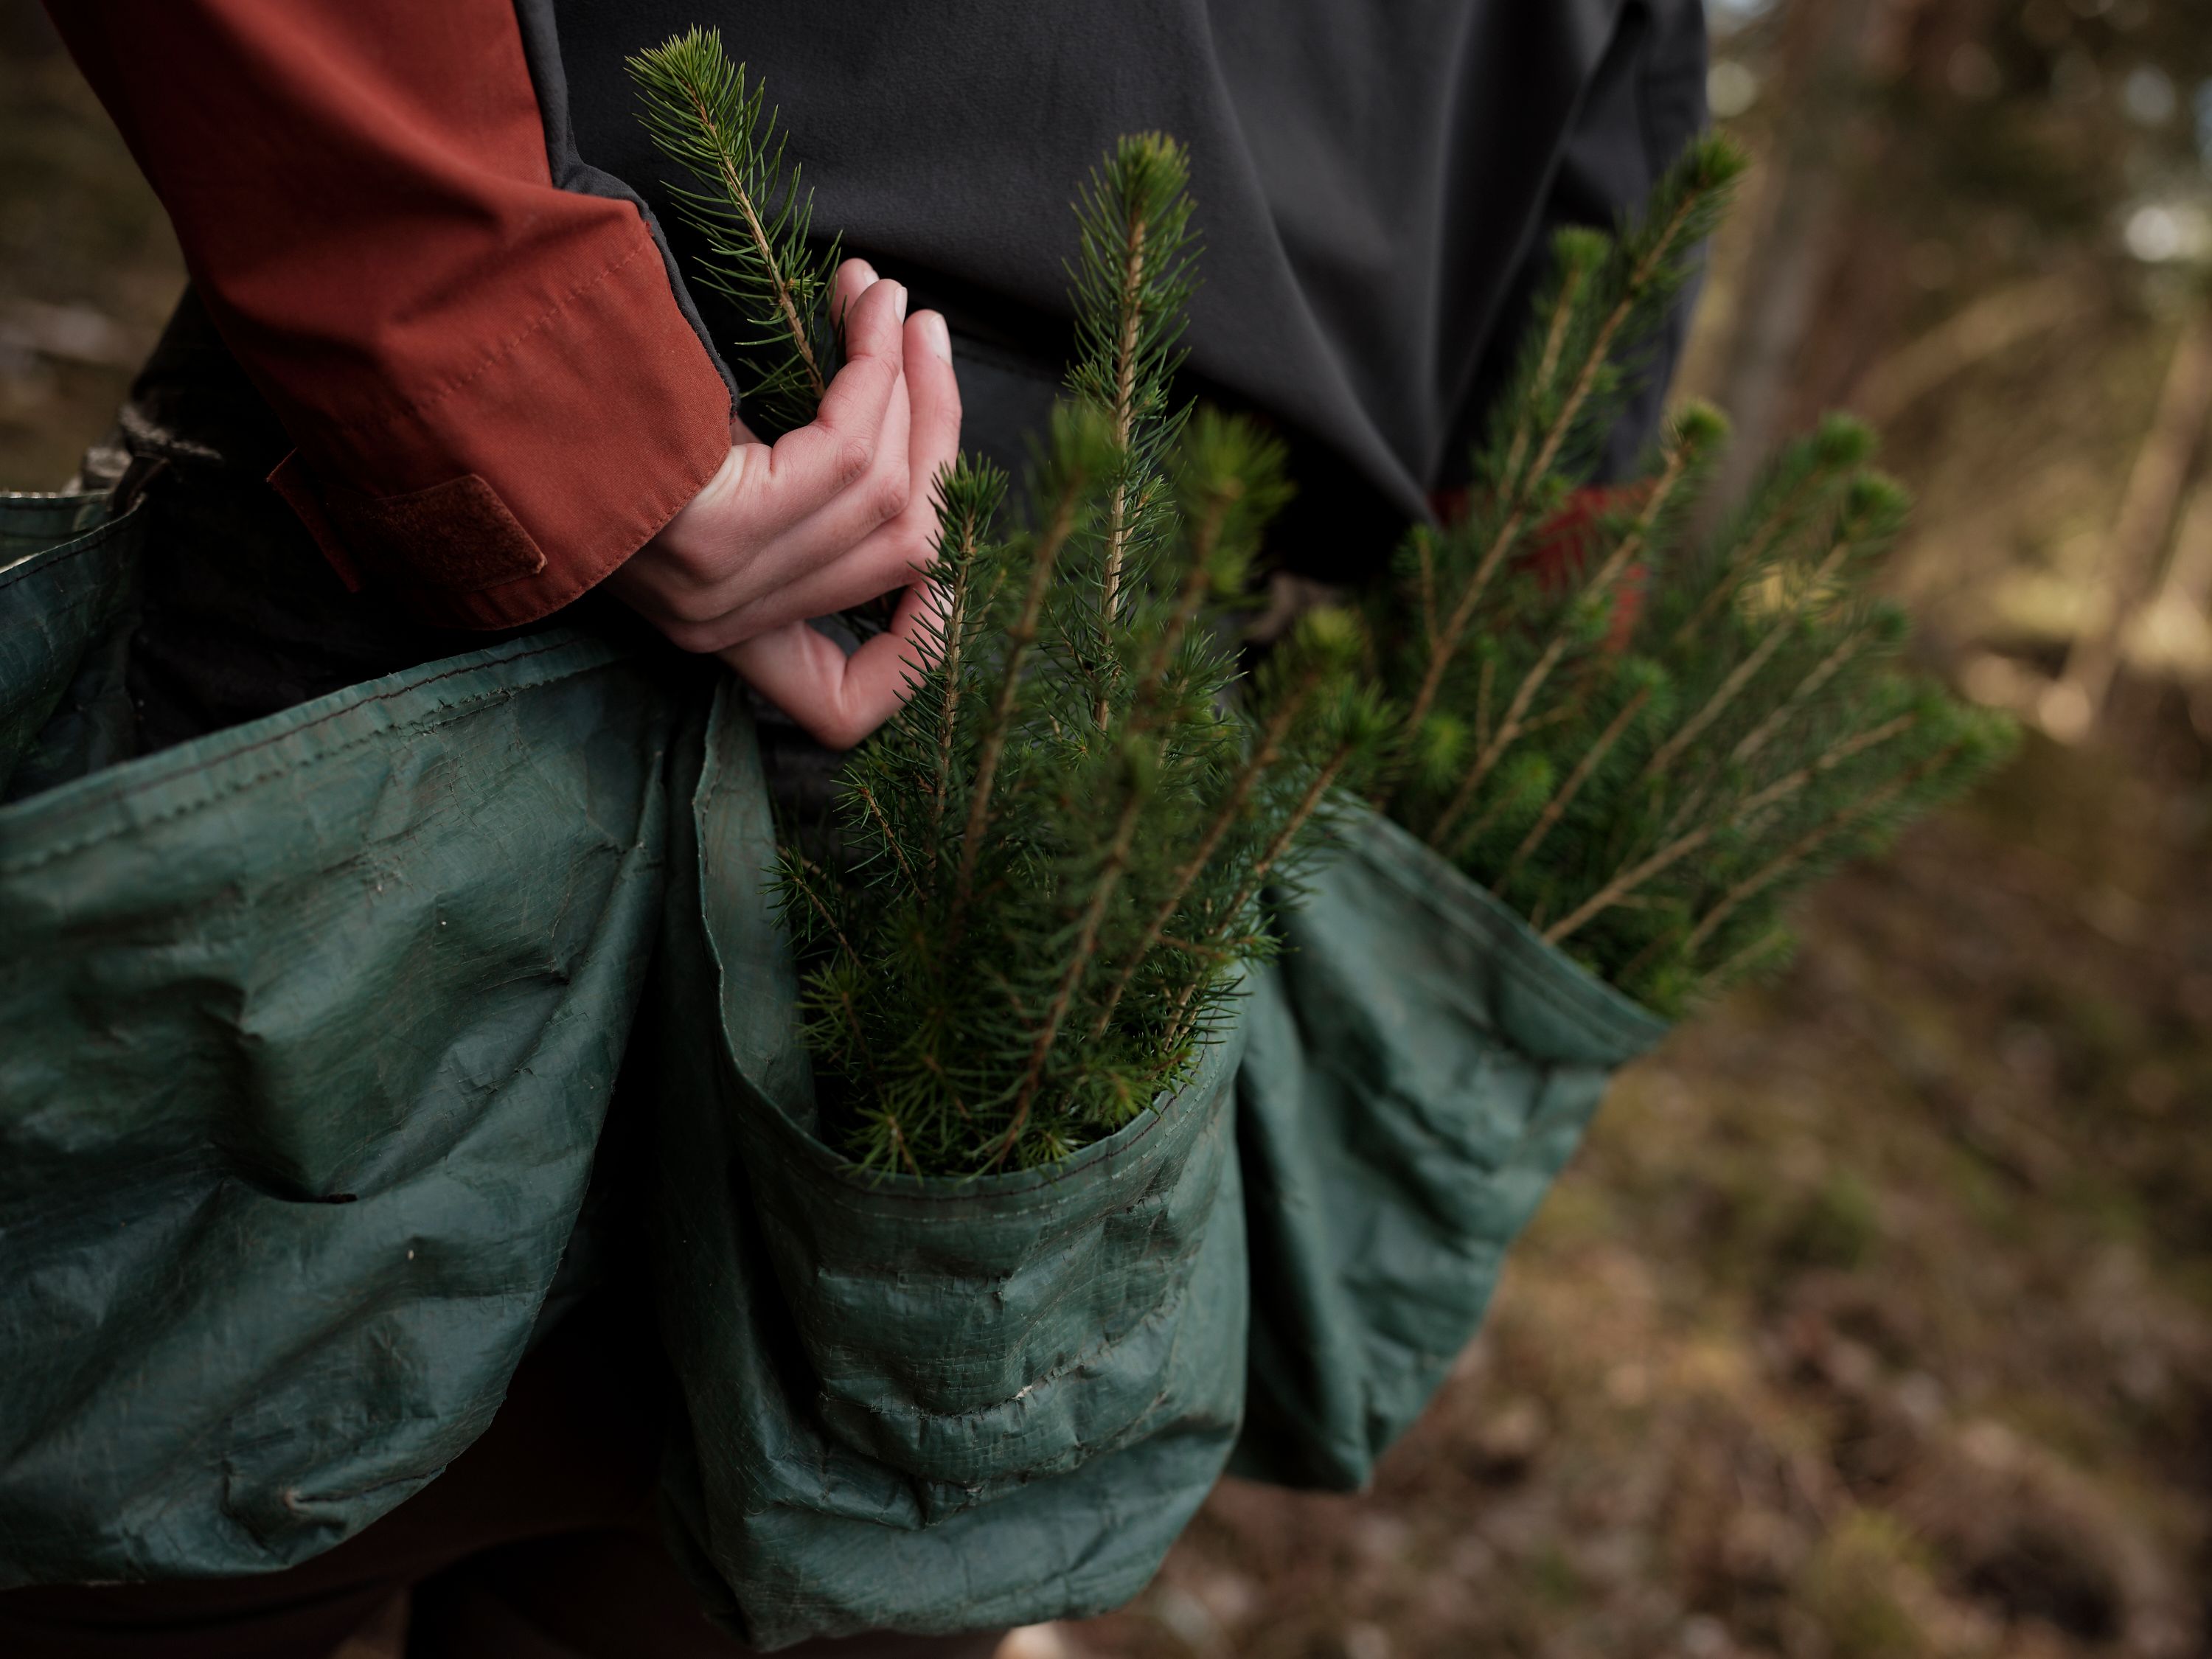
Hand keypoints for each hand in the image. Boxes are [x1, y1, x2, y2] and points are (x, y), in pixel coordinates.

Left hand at [610, 258, 961, 747]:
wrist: (454, 364)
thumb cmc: (569, 403)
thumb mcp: (693, 471)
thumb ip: (782, 489)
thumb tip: (902, 433)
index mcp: (717, 631)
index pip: (841, 708)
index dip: (914, 648)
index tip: (936, 550)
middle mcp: (721, 624)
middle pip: (902, 558)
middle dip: (934, 435)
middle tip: (927, 337)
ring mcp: (719, 585)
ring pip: (888, 499)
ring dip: (910, 387)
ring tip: (894, 304)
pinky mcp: (717, 531)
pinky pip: (847, 453)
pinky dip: (874, 371)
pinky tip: (868, 309)